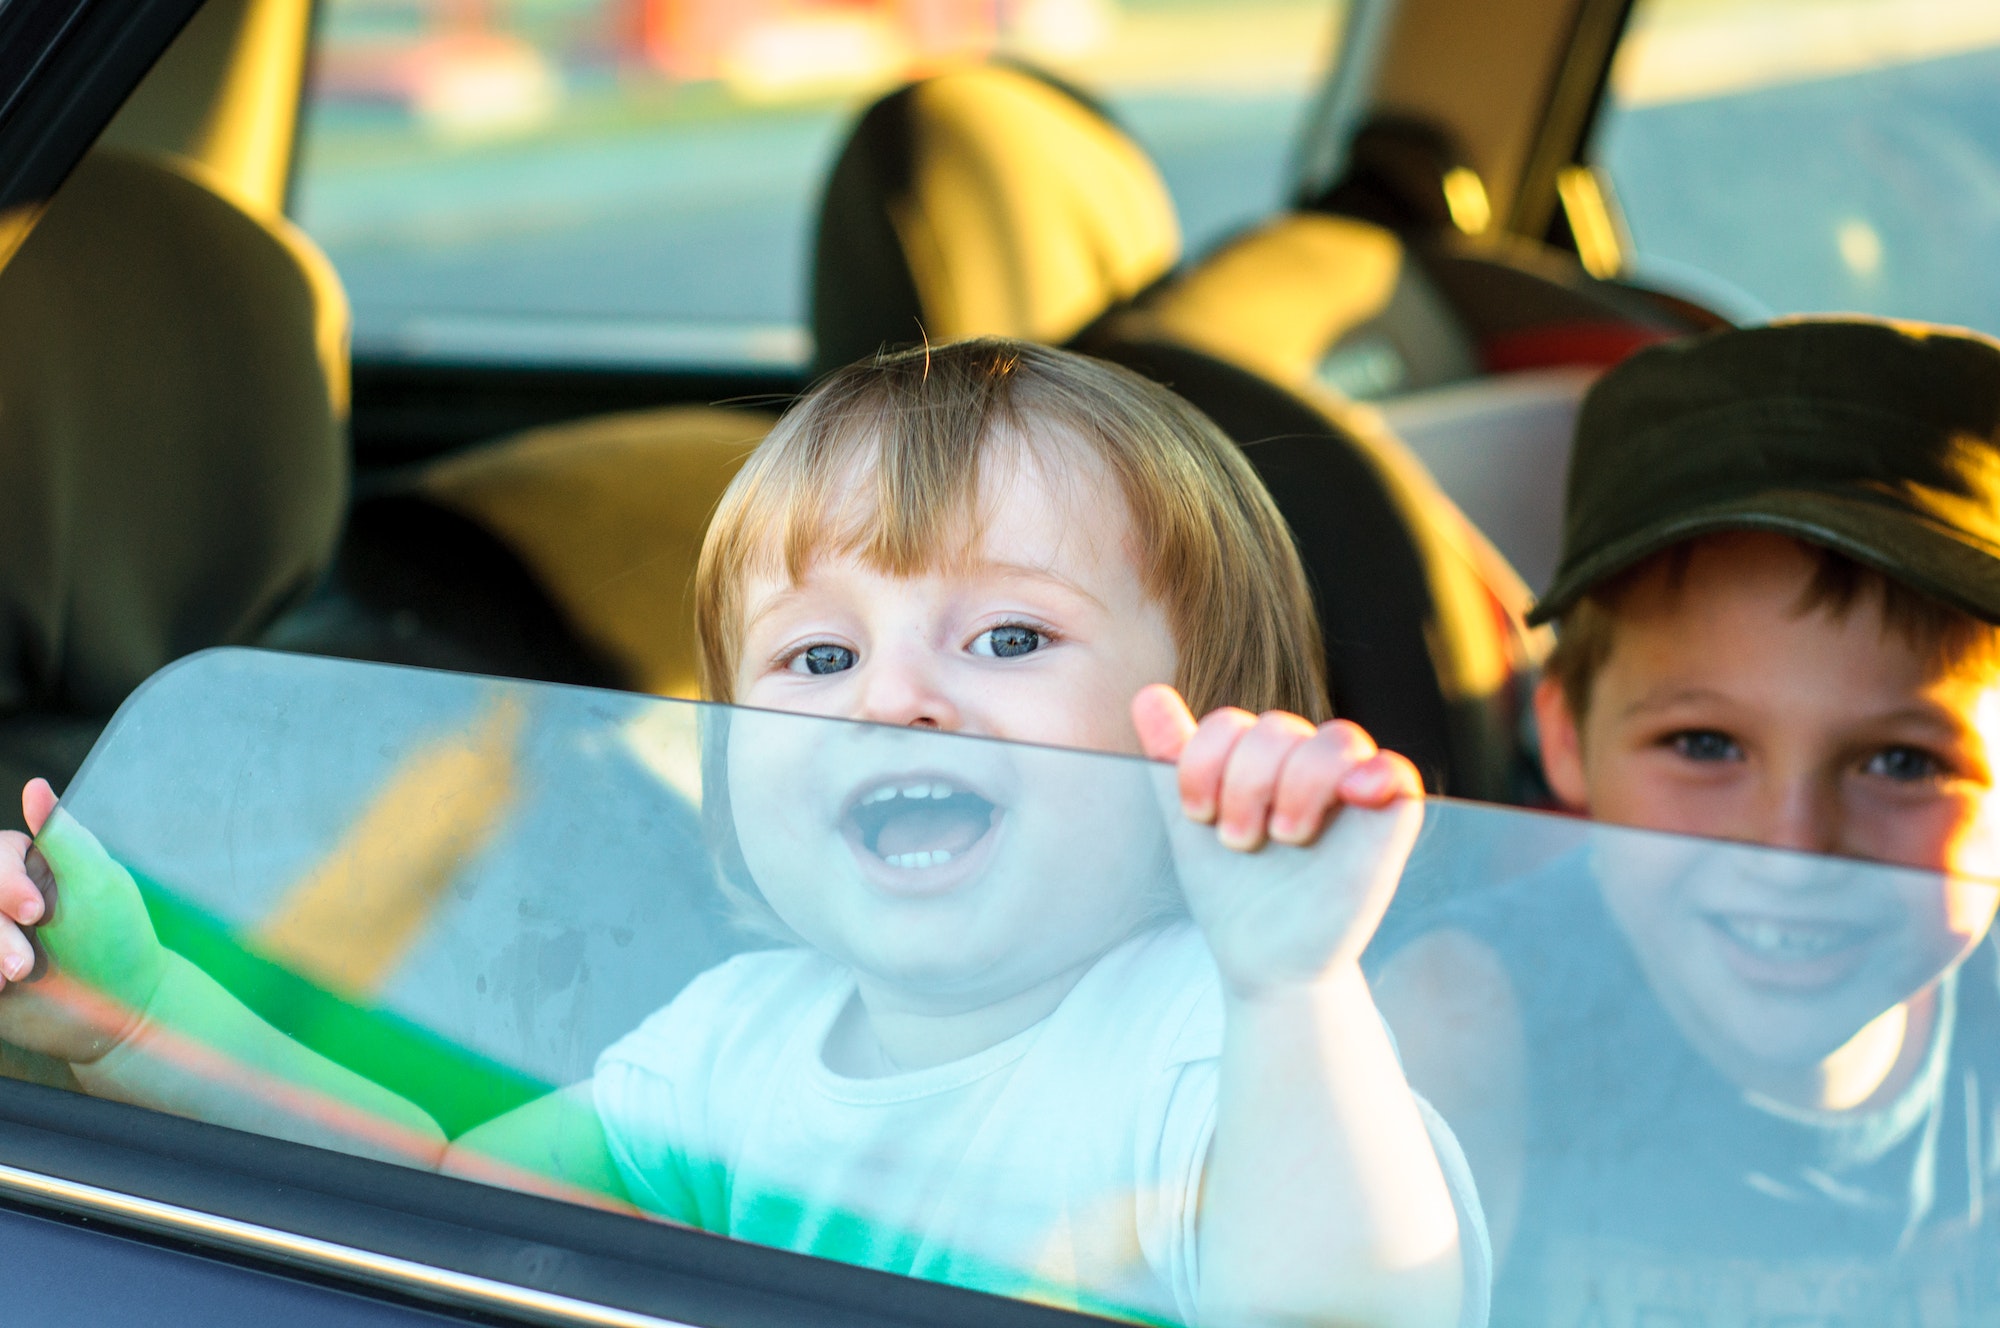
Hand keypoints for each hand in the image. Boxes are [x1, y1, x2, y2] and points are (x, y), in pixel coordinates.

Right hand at [0, 780, 171, 1062]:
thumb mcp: (95, 883)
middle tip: (24, 964)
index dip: (3, 883)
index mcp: (33, 866)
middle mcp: (4, 896)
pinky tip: (1, 990)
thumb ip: (61, 836)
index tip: (36, 913)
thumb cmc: (116, 943)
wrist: (117, 1015)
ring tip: (16, 978)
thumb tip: (35, 784)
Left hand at [1130, 685, 1424, 993]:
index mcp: (1261, 757)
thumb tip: (1148, 694)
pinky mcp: (1389, 820)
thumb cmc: (1232, 888)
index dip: (1205, 763)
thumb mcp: (1191, 821)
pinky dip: (1376, 773)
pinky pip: (1395, 772)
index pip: (1231, 723)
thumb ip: (1172, 757)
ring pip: (1334, 741)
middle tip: (1239, 841)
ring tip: (1283, 838)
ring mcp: (1350, 789)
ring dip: (1297, 787)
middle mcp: (1308, 763)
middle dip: (1245, 785)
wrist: (1264, 958)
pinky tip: (1354, 794)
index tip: (1198, 814)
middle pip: (1277, 729)